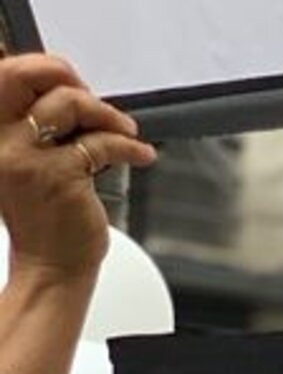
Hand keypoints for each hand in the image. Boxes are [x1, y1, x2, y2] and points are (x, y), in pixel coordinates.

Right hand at [0, 55, 155, 281]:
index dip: (39, 69)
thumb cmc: (42, 219)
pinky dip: (130, 146)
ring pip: (70, 102)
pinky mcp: (61, 175)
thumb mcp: (24, 166)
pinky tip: (141, 154)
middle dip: (66, 75)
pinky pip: (102, 143)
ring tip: (125, 130)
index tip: (69, 78)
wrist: (49, 268)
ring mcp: (26, 157)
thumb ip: (36, 130)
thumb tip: (71, 95)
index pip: (4, 77)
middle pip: (24, 76)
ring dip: (107, 113)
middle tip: (94, 95)